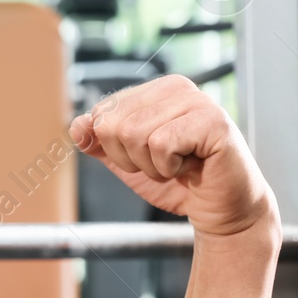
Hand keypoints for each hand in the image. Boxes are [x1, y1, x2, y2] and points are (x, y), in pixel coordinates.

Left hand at [68, 76, 278, 239]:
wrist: (220, 211)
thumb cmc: (179, 183)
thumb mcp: (128, 163)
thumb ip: (101, 143)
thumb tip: (77, 126)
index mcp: (155, 90)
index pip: (102, 111)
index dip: (115, 148)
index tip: (148, 157)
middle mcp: (176, 87)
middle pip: (114, 123)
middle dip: (131, 158)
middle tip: (164, 165)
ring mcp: (197, 101)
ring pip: (134, 133)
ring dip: (152, 165)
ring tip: (179, 166)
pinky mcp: (213, 121)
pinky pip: (162, 144)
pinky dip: (170, 168)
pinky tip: (192, 167)